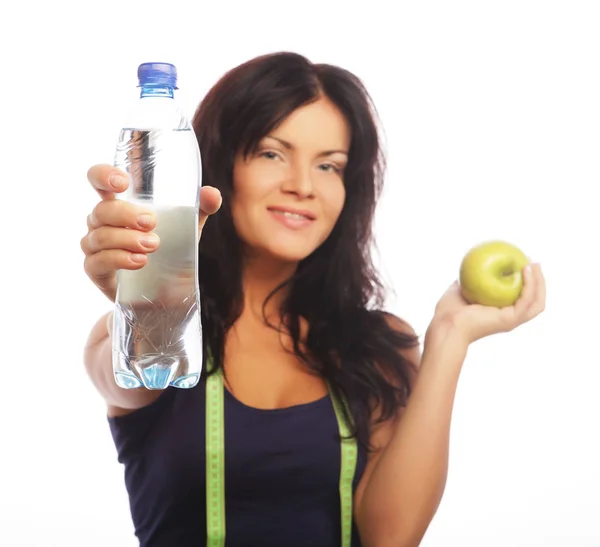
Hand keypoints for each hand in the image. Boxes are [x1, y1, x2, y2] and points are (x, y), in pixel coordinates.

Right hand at [80, 164, 221, 301]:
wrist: (164, 296)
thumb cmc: (170, 255)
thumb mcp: (187, 230)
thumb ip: (199, 210)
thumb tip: (211, 194)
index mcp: (120, 205)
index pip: (99, 180)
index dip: (103, 176)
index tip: (123, 183)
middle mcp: (102, 223)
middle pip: (101, 209)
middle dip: (126, 214)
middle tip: (152, 223)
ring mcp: (95, 247)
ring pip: (100, 235)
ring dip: (127, 239)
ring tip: (153, 246)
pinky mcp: (96, 271)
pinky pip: (97, 261)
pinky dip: (119, 259)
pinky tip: (140, 262)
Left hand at [429, 263, 545, 346]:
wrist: (445, 324)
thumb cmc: (448, 311)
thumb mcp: (459, 288)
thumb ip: (468, 279)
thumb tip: (472, 264)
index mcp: (500, 313)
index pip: (522, 299)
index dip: (528, 283)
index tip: (524, 263)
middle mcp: (509, 318)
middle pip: (535, 301)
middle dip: (539, 282)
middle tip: (535, 263)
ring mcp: (511, 320)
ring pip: (536, 302)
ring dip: (539, 282)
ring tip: (534, 265)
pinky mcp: (510, 319)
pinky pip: (526, 300)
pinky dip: (530, 284)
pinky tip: (525, 269)